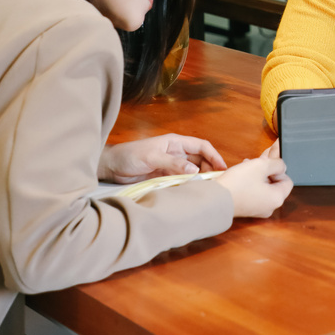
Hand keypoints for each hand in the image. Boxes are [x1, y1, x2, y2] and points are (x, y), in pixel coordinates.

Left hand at [99, 134, 227, 183]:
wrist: (111, 166)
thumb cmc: (129, 155)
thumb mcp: (152, 157)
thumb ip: (173, 164)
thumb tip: (195, 171)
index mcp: (175, 142)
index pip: (202, 146)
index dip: (214, 156)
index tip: (223, 168)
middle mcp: (176, 152)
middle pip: (200, 159)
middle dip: (210, 168)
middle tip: (217, 182)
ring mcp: (171, 165)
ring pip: (192, 171)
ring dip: (200, 178)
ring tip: (208, 188)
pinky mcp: (165, 176)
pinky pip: (182, 179)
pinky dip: (189, 185)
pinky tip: (193, 191)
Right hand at [217, 147, 292, 217]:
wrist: (215, 199)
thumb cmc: (238, 183)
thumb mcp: (261, 165)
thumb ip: (277, 163)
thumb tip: (281, 166)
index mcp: (277, 198)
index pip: (287, 180)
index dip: (279, 169)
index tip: (268, 161)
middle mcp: (270, 206)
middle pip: (275, 183)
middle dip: (267, 169)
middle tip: (260, 158)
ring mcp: (258, 209)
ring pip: (263, 186)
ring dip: (258, 173)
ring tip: (249, 163)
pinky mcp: (247, 208)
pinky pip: (254, 192)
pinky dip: (251, 181)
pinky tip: (243, 172)